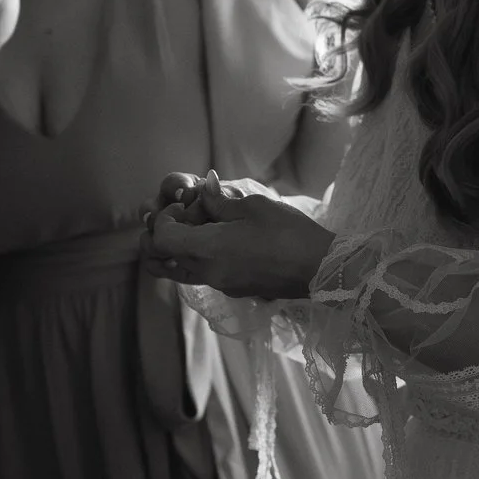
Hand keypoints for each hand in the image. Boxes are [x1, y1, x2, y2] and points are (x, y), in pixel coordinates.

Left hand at [146, 174, 331, 299]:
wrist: (319, 268)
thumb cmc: (288, 232)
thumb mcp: (253, 206)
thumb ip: (219, 200)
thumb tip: (201, 189)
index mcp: (207, 250)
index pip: (159, 239)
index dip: (165, 219)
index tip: (188, 205)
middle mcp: (207, 272)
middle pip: (164, 256)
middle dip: (170, 232)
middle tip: (193, 215)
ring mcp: (219, 284)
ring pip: (181, 269)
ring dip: (184, 247)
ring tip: (208, 227)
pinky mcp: (233, 289)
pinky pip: (202, 274)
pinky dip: (202, 257)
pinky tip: (227, 240)